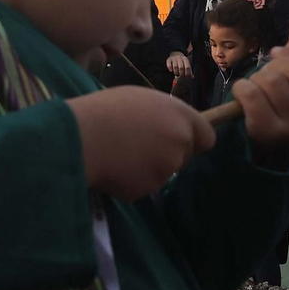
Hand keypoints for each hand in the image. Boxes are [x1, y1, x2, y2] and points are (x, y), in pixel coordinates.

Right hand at [70, 86, 213, 200]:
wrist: (81, 137)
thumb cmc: (106, 110)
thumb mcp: (141, 100)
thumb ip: (165, 116)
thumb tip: (173, 129)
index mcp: (180, 116)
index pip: (207, 137)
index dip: (194, 140)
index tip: (180, 140)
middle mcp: (179, 143)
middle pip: (184, 156)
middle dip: (168, 154)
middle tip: (139, 144)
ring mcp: (165, 168)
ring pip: (163, 172)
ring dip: (149, 167)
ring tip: (121, 152)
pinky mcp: (148, 189)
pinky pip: (143, 185)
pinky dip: (132, 180)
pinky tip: (114, 167)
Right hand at [166, 51, 190, 76]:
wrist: (175, 54)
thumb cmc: (182, 62)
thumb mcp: (186, 65)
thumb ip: (189, 71)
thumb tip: (192, 77)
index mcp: (185, 59)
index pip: (187, 67)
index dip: (187, 73)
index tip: (186, 76)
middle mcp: (180, 58)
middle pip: (181, 67)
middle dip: (181, 73)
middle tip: (180, 76)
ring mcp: (174, 58)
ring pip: (175, 66)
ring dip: (176, 72)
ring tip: (176, 74)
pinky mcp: (169, 59)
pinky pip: (169, 65)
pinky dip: (170, 68)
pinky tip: (171, 71)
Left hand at [231, 29, 288, 146]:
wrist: (257, 144)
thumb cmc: (274, 105)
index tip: (280, 59)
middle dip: (275, 66)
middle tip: (265, 76)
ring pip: (274, 81)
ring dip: (257, 78)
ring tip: (254, 88)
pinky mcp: (270, 132)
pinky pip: (253, 95)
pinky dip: (242, 88)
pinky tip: (242, 93)